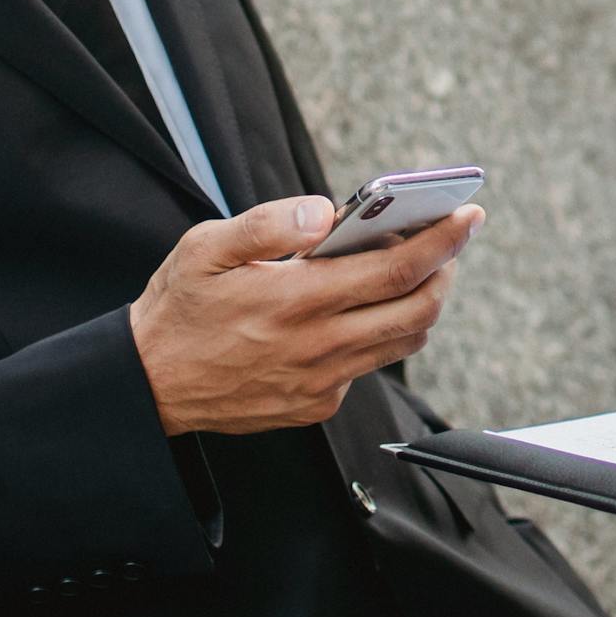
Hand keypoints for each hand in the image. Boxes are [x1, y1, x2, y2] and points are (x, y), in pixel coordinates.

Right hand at [129, 196, 484, 435]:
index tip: (466, 217)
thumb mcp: (205, 248)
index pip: (393, 270)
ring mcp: (320, 381)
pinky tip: (360, 309)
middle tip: (448, 242)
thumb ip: (267, 224)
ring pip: (401, 342)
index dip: (440, 243)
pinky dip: (379, 333)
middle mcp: (317, 345)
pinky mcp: (315, 404)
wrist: (149, 384)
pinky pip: (367, 366)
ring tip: (414, 270)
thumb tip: (322, 212)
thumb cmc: (179, 309)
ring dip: (421, 304)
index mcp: (295, 300)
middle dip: (445, 271)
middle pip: (416, 311)